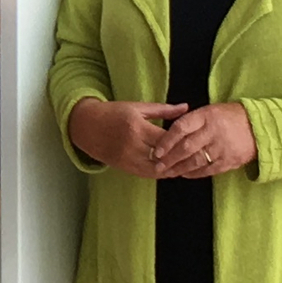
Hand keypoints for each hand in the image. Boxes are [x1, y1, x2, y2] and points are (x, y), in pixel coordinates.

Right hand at [65, 98, 186, 177]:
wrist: (87, 126)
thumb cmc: (114, 113)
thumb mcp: (138, 107)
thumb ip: (163, 110)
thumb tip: (185, 108)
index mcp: (136, 127)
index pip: (165, 139)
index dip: (180, 143)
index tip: (193, 142)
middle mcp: (132, 145)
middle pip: (162, 157)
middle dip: (178, 158)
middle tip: (194, 157)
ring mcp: (126, 158)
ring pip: (155, 170)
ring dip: (170, 170)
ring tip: (184, 166)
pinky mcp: (123, 167)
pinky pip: (145, 175)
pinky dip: (159, 174)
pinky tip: (168, 170)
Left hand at [153, 102, 256, 178]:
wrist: (258, 127)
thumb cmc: (228, 118)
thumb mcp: (210, 111)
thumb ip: (191, 121)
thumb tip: (167, 134)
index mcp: (207, 116)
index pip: (181, 128)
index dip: (167, 140)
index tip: (157, 150)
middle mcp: (213, 132)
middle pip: (186, 147)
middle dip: (169, 158)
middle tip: (157, 165)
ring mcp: (222, 148)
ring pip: (195, 161)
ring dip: (179, 168)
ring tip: (168, 172)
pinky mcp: (229, 161)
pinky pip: (208, 170)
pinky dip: (194, 173)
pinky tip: (184, 174)